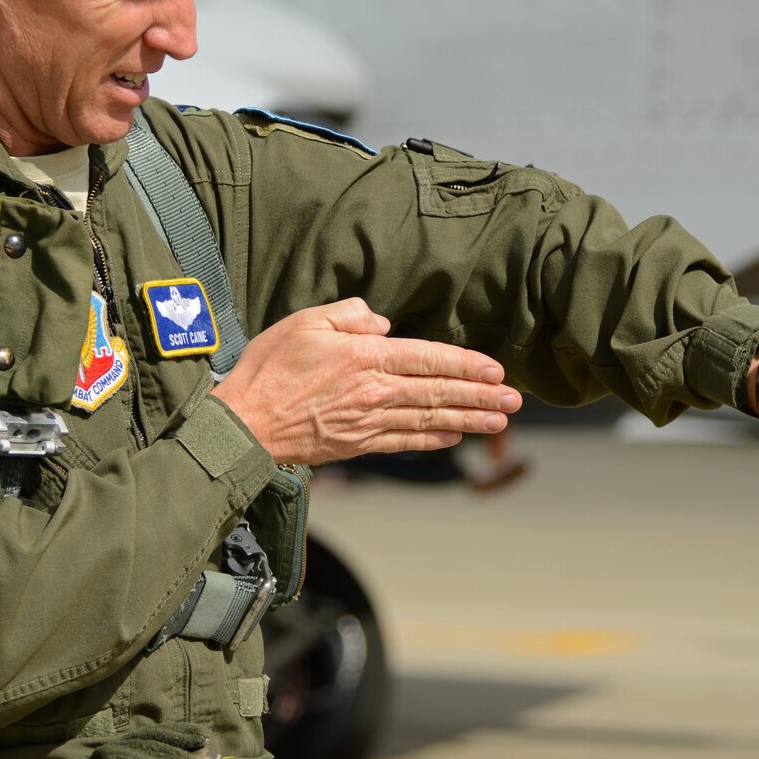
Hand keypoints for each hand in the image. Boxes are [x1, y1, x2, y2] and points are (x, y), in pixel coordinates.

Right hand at [212, 298, 520, 465]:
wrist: (242, 425)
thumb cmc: (269, 368)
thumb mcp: (305, 322)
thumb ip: (349, 314)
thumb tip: (383, 322)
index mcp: (366, 357)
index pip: (429, 359)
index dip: (467, 365)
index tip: (497, 371)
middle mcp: (375, 392)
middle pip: (439, 393)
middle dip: (482, 397)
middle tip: (515, 401)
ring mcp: (368, 422)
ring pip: (430, 421)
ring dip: (469, 420)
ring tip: (500, 421)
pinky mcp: (357, 445)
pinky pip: (405, 442)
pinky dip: (434, 440)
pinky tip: (456, 437)